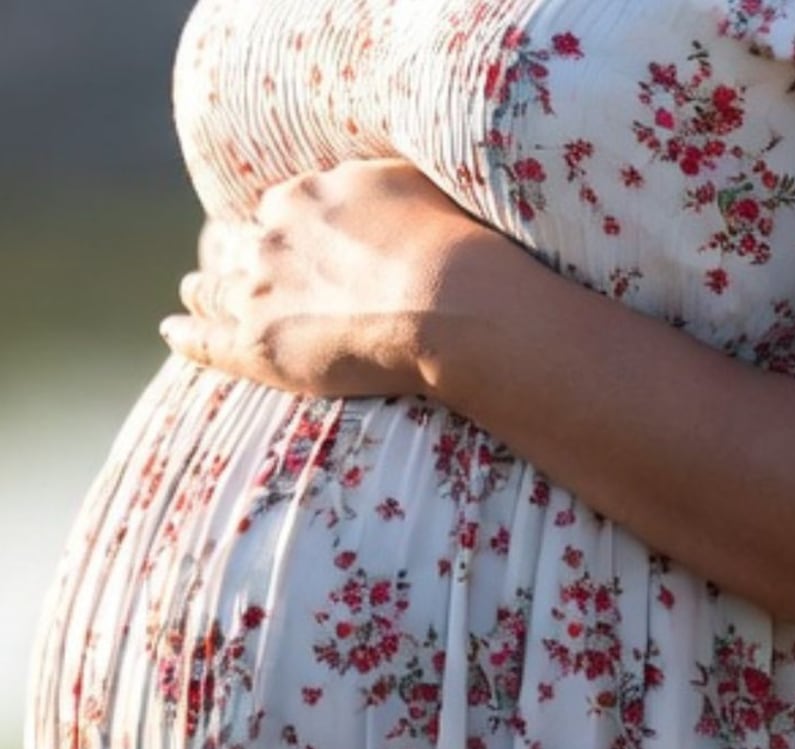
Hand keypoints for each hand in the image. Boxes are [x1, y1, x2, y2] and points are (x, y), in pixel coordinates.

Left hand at [160, 158, 490, 396]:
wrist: (449, 302)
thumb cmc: (446, 243)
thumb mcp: (406, 181)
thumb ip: (367, 182)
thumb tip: (354, 180)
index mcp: (300, 199)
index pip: (277, 212)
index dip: (281, 228)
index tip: (288, 240)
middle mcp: (270, 241)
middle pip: (239, 248)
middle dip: (237, 256)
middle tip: (235, 268)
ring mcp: (260, 295)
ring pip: (214, 290)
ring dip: (204, 291)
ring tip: (194, 294)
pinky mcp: (260, 347)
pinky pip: (206, 341)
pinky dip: (186, 336)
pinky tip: (172, 331)